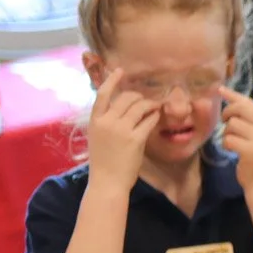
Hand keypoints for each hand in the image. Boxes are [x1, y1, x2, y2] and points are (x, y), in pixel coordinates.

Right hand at [84, 69, 158, 190]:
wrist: (107, 181)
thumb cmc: (103, 161)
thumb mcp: (98, 137)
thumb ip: (106, 122)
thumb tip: (120, 109)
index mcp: (95, 121)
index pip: (102, 95)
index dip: (112, 81)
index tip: (120, 70)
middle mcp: (106, 122)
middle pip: (125, 98)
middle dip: (138, 97)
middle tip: (146, 101)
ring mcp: (121, 130)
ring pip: (139, 107)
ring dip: (150, 105)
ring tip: (154, 108)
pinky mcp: (135, 139)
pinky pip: (149, 120)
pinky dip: (155, 116)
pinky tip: (157, 117)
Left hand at [218, 85, 252, 189]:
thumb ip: (248, 117)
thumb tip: (227, 96)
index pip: (249, 102)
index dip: (233, 95)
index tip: (219, 89)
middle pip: (239, 109)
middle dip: (227, 114)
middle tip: (225, 123)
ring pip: (232, 124)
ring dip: (226, 133)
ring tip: (233, 141)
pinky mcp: (251, 150)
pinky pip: (228, 139)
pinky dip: (226, 144)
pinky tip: (232, 150)